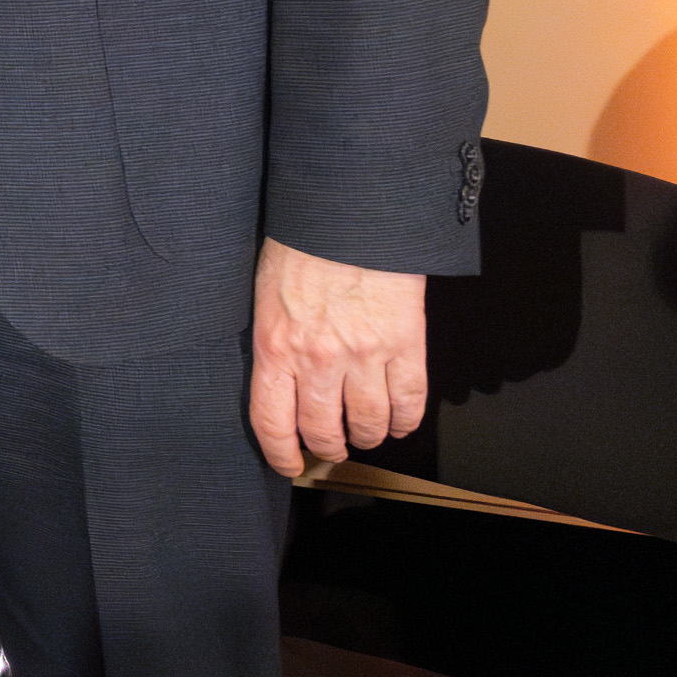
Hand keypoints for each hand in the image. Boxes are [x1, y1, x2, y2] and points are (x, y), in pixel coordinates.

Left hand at [247, 238, 427, 475]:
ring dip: (369, 436)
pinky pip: (410, 402)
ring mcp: (365, 355)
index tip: (289, 464)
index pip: (272, 422)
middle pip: (323, 430)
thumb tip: (279, 381)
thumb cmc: (301, 246)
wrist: (348, 212)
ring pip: (370, 423)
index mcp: (274, 346)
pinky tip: (400, 422)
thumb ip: (273, 341)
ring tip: (366, 433)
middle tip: (332, 445)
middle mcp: (318, 359)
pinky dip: (406, 421)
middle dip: (328, 446)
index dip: (281, 454)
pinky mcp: (406, 345)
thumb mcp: (266, 296)